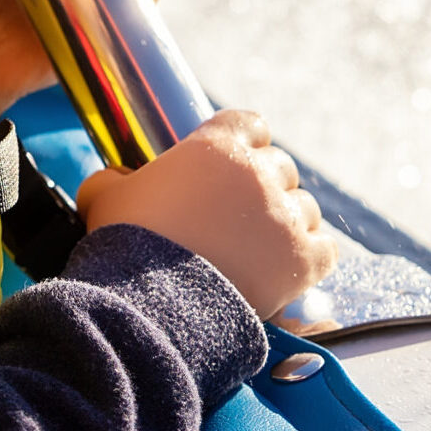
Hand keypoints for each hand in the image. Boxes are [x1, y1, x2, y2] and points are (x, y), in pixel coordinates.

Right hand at [74, 109, 336, 317]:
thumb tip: (117, 180)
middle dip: (264, 187)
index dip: (244, 144)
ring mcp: (284, 217)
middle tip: (241, 216)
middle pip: (281, 167)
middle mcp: (258, 173)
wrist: (150, 305)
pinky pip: (325, 249)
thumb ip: (113, 179)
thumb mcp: (104, 197)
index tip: (231, 167)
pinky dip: (311, 257)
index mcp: (216, 145)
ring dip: (288, 223)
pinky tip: (291, 270)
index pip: (251, 124)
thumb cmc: (126, 245)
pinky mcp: (301, 261)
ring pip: (305, 208)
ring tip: (262, 249)